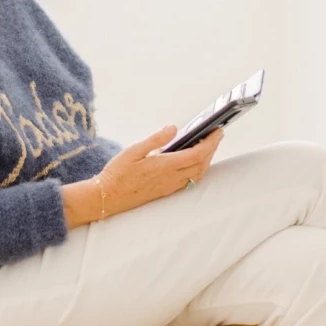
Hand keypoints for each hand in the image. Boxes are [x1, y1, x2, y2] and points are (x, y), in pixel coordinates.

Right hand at [61, 125, 224, 227]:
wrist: (107, 197)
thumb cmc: (117, 173)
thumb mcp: (133, 150)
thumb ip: (155, 139)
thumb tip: (173, 127)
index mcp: (164, 166)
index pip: (196, 154)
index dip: (210, 143)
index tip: (217, 131)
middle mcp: (170, 179)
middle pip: (201, 164)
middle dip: (212, 149)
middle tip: (217, 134)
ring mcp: (169, 187)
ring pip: (197, 174)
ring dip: (207, 160)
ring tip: (209, 145)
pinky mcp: (166, 191)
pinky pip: (189, 181)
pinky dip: (198, 169)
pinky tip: (195, 161)